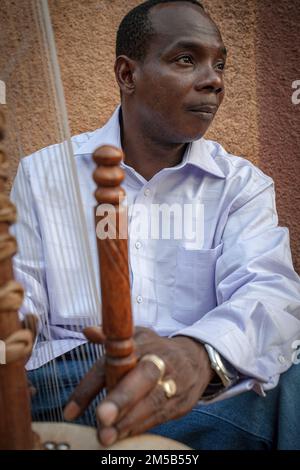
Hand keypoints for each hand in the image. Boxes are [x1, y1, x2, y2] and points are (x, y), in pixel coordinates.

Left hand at [64, 327, 213, 445]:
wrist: (196, 359)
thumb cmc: (157, 349)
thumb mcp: (137, 336)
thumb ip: (110, 336)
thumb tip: (87, 331)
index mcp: (143, 344)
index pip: (113, 361)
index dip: (91, 385)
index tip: (70, 411)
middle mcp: (158, 361)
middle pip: (143, 377)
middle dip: (122, 397)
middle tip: (102, 417)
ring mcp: (172, 382)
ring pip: (152, 402)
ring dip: (128, 421)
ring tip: (106, 437)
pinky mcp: (179, 402)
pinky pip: (159, 416)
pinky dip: (139, 428)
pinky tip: (122, 437)